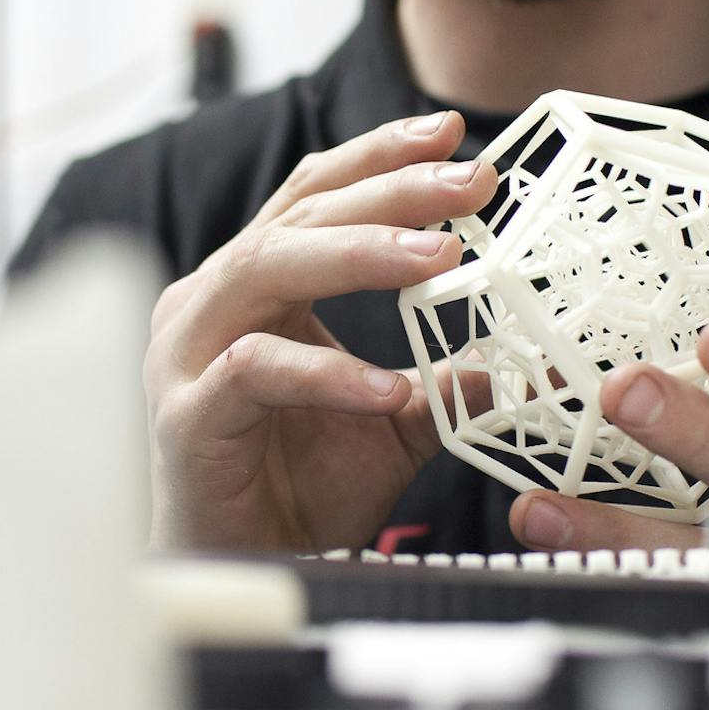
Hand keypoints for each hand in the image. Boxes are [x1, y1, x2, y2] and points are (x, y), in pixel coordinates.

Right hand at [144, 112, 498, 552]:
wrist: (241, 574)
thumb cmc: (296, 491)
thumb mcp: (390, 422)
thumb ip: (443, 381)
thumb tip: (522, 359)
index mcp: (253, 287)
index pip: (314, 195)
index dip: (379, 157)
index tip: (451, 134)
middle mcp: (212, 303)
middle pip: (299, 217)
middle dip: (390, 191)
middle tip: (470, 182)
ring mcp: (189, 354)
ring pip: (266, 268)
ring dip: (358, 253)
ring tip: (439, 255)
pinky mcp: (186, 414)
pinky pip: (256, 373)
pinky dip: (326, 373)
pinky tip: (387, 387)